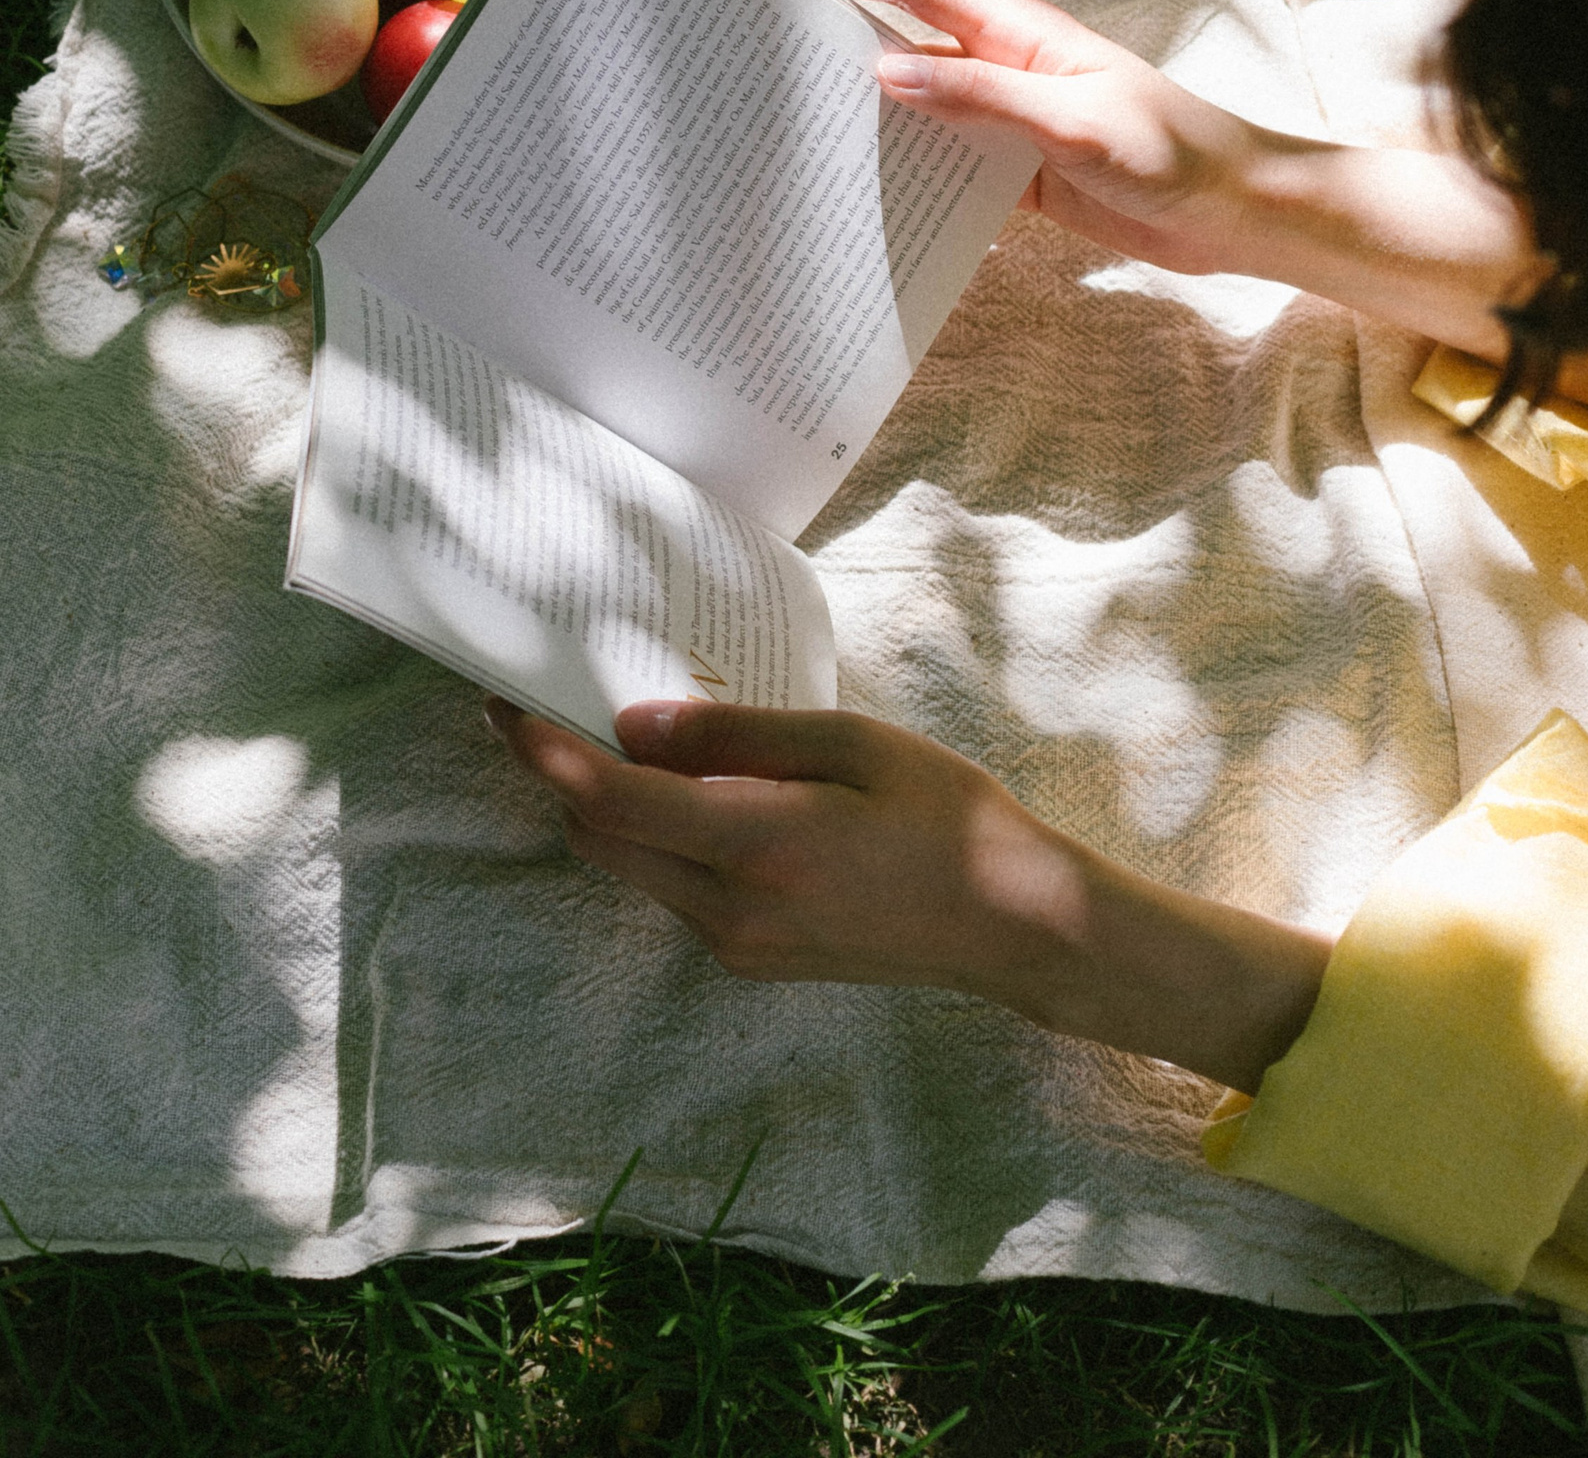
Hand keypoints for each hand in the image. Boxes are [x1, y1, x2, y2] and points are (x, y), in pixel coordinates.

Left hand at [487, 696, 1327, 1089]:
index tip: (504, 703)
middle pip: (604, 839)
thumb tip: (634, 727)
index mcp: (757, 847)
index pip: (614, 802)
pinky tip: (702, 794)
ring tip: (634, 738)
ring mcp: (736, 946)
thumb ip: (738, 738)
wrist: (1009, 926)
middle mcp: (729, 911)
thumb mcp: (850, 745)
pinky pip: (675, 890)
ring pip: (635, 867)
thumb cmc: (946, 815)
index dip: (546, 753)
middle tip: (561, 702)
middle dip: (569, 776)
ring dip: (616, 808)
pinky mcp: (750, 959)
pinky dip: (663, 838)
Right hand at [790, 0, 1534, 354]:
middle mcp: (1005, 66)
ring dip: (859, 110)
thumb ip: (985, 99)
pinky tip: (855, 195)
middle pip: (902, 38)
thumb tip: (884, 74)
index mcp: (1020, 32)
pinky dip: (901, 173)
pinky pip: (943, 165)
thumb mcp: (1076, 125)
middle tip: (755, 40)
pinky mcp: (1018, 174)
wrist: (1238, 214)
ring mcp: (1009, 120)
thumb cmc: (1175, 153)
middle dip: (833, 30)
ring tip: (783, 123)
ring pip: (916, 106)